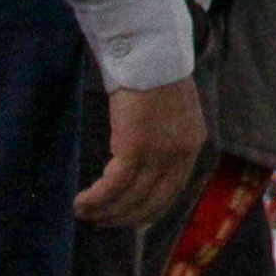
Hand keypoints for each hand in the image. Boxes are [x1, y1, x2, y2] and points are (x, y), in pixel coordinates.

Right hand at [77, 78, 208, 228]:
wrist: (150, 53)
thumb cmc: (155, 75)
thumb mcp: (172, 111)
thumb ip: (165, 136)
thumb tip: (146, 158)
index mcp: (193, 145)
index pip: (173, 191)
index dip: (150, 210)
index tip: (131, 220)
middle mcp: (180, 155)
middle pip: (152, 201)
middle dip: (124, 217)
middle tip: (101, 222)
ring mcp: (160, 154)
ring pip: (130, 198)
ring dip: (105, 212)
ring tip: (85, 214)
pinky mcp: (135, 149)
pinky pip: (114, 186)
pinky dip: (96, 198)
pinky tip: (81, 202)